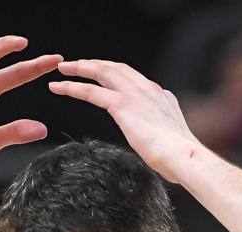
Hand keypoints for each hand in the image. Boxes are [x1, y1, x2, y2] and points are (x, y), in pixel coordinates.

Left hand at [49, 60, 201, 183]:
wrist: (182, 156)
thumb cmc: (179, 158)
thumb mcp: (171, 138)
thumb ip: (161, 131)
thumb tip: (158, 139)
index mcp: (160, 96)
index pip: (133, 78)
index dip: (114, 74)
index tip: (102, 74)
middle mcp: (148, 88)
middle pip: (116, 68)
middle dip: (95, 64)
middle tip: (76, 65)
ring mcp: (135, 94)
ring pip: (101, 72)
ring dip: (80, 69)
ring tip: (63, 70)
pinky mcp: (122, 105)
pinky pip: (90, 91)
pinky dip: (72, 87)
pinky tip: (58, 87)